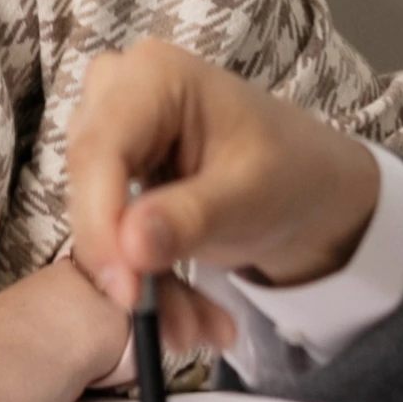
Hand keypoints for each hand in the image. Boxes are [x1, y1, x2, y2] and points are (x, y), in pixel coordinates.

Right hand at [65, 40, 380, 351]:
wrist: (314, 190)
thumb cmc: (292, 171)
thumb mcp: (251, 195)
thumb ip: (190, 217)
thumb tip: (130, 247)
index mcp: (154, 75)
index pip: (101, 147)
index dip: (101, 219)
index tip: (125, 288)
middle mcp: (118, 94)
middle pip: (88, 181)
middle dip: (121, 258)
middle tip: (156, 318)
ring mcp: (112, 133)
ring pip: (94, 216)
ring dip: (138, 278)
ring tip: (193, 326)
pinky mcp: (114, 176)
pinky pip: (109, 233)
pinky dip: (145, 279)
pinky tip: (187, 315)